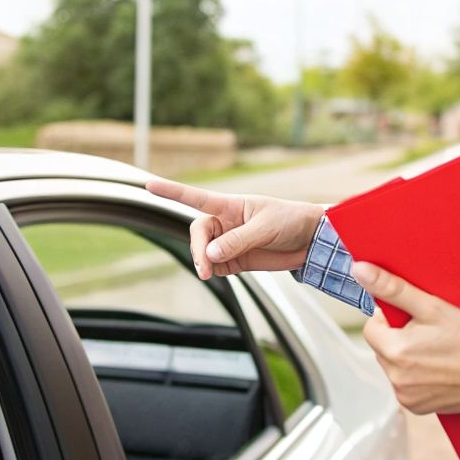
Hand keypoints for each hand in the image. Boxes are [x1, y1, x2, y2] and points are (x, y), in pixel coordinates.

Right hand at [146, 178, 325, 278]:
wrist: (311, 241)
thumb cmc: (290, 221)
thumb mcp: (266, 228)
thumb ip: (238, 240)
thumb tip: (210, 254)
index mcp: (231, 205)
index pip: (196, 197)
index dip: (172, 191)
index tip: (148, 185)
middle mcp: (226, 223)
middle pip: (198, 233)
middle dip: (197, 249)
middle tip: (205, 267)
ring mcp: (229, 242)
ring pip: (203, 252)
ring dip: (202, 263)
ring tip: (209, 273)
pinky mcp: (236, 261)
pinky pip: (215, 266)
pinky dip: (212, 271)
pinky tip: (217, 274)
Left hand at [355, 262, 459, 415]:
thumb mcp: (431, 306)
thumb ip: (393, 288)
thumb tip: (360, 271)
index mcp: (394, 351)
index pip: (372, 328)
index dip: (390, 319)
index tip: (413, 318)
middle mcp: (395, 378)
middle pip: (382, 348)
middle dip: (398, 338)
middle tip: (428, 333)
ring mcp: (405, 395)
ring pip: (393, 367)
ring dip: (406, 358)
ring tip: (435, 352)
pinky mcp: (417, 407)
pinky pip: (405, 386)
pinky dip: (416, 377)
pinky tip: (437, 369)